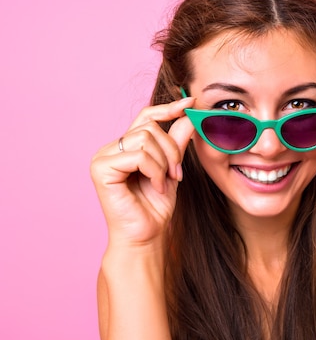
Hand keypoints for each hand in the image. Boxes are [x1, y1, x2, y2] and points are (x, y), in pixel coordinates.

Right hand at [90, 98, 195, 248]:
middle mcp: (112, 149)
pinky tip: (156, 187)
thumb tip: (188, 115)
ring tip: (165, 183)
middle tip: (176, 174)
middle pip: (150, 127)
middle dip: (171, 150)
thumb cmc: (156, 207)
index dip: (168, 109)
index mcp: (127, 147)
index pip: (146, 116)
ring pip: (145, 138)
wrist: (147, 236)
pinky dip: (154, 171)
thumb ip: (177, 143)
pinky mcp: (100, 169)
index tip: (190, 104)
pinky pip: (138, 155)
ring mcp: (103, 157)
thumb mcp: (172, 168)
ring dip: (163, 162)